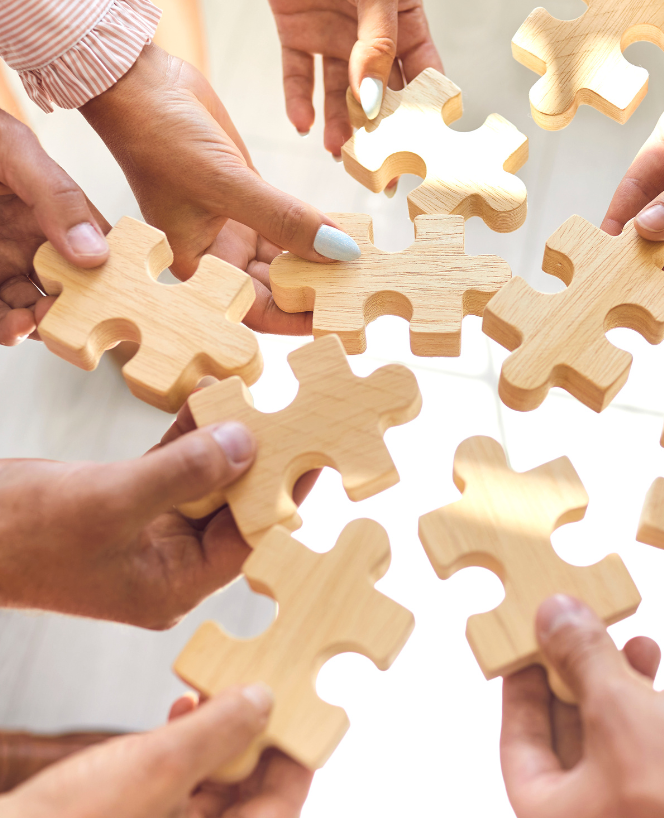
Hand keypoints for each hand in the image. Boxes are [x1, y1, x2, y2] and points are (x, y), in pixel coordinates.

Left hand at [0, 111, 108, 345]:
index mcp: (58, 215)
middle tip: (58, 318)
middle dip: (66, 312)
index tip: (104, 301)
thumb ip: (59, 197)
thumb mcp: (17, 152)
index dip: (107, 281)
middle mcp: (33, 244)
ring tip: (26, 325)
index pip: (97, 254)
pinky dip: (3, 326)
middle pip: (64, 291)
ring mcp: (2, 263)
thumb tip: (95, 253)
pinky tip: (9, 327)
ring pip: (26, 308)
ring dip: (30, 326)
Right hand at [0, 404, 317, 627]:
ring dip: (227, 440)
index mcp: (173, 583)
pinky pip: (175, 463)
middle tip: (300, 417)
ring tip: (263, 398)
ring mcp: (149, 530)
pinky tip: (212, 396)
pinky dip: (191, 432)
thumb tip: (248, 443)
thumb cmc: (21, 535)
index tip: (318, 457)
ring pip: (206, 480)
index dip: (284, 498)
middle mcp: (169, 561)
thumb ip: (183, 473)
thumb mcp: (110, 502)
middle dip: (261, 463)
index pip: (247, 541)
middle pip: (233, 508)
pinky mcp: (130, 499)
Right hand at [0, 685, 311, 817]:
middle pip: (250, 794)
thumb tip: (264, 700)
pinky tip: (177, 711)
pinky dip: (184, 751)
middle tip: (255, 689)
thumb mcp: (157, 767)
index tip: (301, 710)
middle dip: (253, 738)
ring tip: (212, 692)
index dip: (297, 755)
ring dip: (217, 737)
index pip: (284, 806)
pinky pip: (179, 790)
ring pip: (215, 787)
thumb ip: (218, 731)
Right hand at [79, 45, 358, 333]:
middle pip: (276, 285)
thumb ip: (284, 220)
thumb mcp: (227, 184)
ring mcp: (236, 223)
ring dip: (321, 258)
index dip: (294, 317)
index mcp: (198, 265)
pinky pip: (292, 222)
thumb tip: (339, 252)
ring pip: (288, 254)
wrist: (142, 84)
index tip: (338, 316)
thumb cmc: (162, 139)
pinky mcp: (251, 194)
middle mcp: (218, 251)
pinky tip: (347, 232)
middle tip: (362, 291)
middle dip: (315, 289)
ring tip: (362, 266)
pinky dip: (317, 226)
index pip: (252, 308)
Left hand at [244, 0, 442, 152]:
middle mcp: (370, 38)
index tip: (426, 151)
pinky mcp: (296, 30)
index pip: (422, 79)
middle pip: (379, 97)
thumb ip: (375, 42)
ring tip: (339, 157)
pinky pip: (298, 75)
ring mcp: (333, 37)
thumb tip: (373, 99)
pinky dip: (299, 100)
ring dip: (339, 126)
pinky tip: (301, 125)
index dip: (425, 115)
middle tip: (382, 172)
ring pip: (338, 94)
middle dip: (380, 134)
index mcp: (404, 24)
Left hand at [501, 594, 663, 817]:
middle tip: (595, 632)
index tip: (531, 646)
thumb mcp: (620, 706)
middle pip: (573, 739)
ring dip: (631, 689)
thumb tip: (551, 614)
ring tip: (647, 646)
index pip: (520, 747)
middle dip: (586, 678)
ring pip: (622, 742)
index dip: (522, 690)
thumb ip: (582, 658)